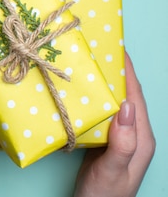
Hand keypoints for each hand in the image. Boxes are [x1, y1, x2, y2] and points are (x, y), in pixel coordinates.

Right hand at [74, 51, 154, 196]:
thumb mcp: (112, 171)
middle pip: (125, 96)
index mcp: (140, 138)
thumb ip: (124, 142)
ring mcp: (118, 139)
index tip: (116, 48)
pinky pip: (100, 115)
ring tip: (84, 65)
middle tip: (95, 51)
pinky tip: (78, 94)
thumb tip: (126, 106)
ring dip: (101, 84)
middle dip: (114, 72)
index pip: (135, 97)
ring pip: (111, 104)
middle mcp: (132, 135)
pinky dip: (91, 100)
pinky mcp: (104, 143)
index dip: (127, 72)